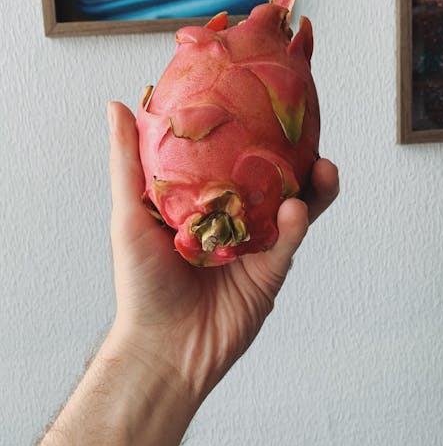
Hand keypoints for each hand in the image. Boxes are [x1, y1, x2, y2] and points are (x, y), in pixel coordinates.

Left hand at [107, 101, 338, 402]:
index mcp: (205, 200)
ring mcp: (256, 244)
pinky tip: (296, 208)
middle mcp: (235, 218)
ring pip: (294, 206)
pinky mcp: (270, 272)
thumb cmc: (141, 282)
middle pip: (274, 178)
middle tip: (309, 131)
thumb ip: (128, 162)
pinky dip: (296, 224)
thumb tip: (117, 104)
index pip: (236, 156)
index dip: (255, 129)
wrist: (163, 348)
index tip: (268, 97)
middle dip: (296, 155)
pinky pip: (289, 242)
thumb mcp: (129, 214)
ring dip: (313, 186)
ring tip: (323, 165)